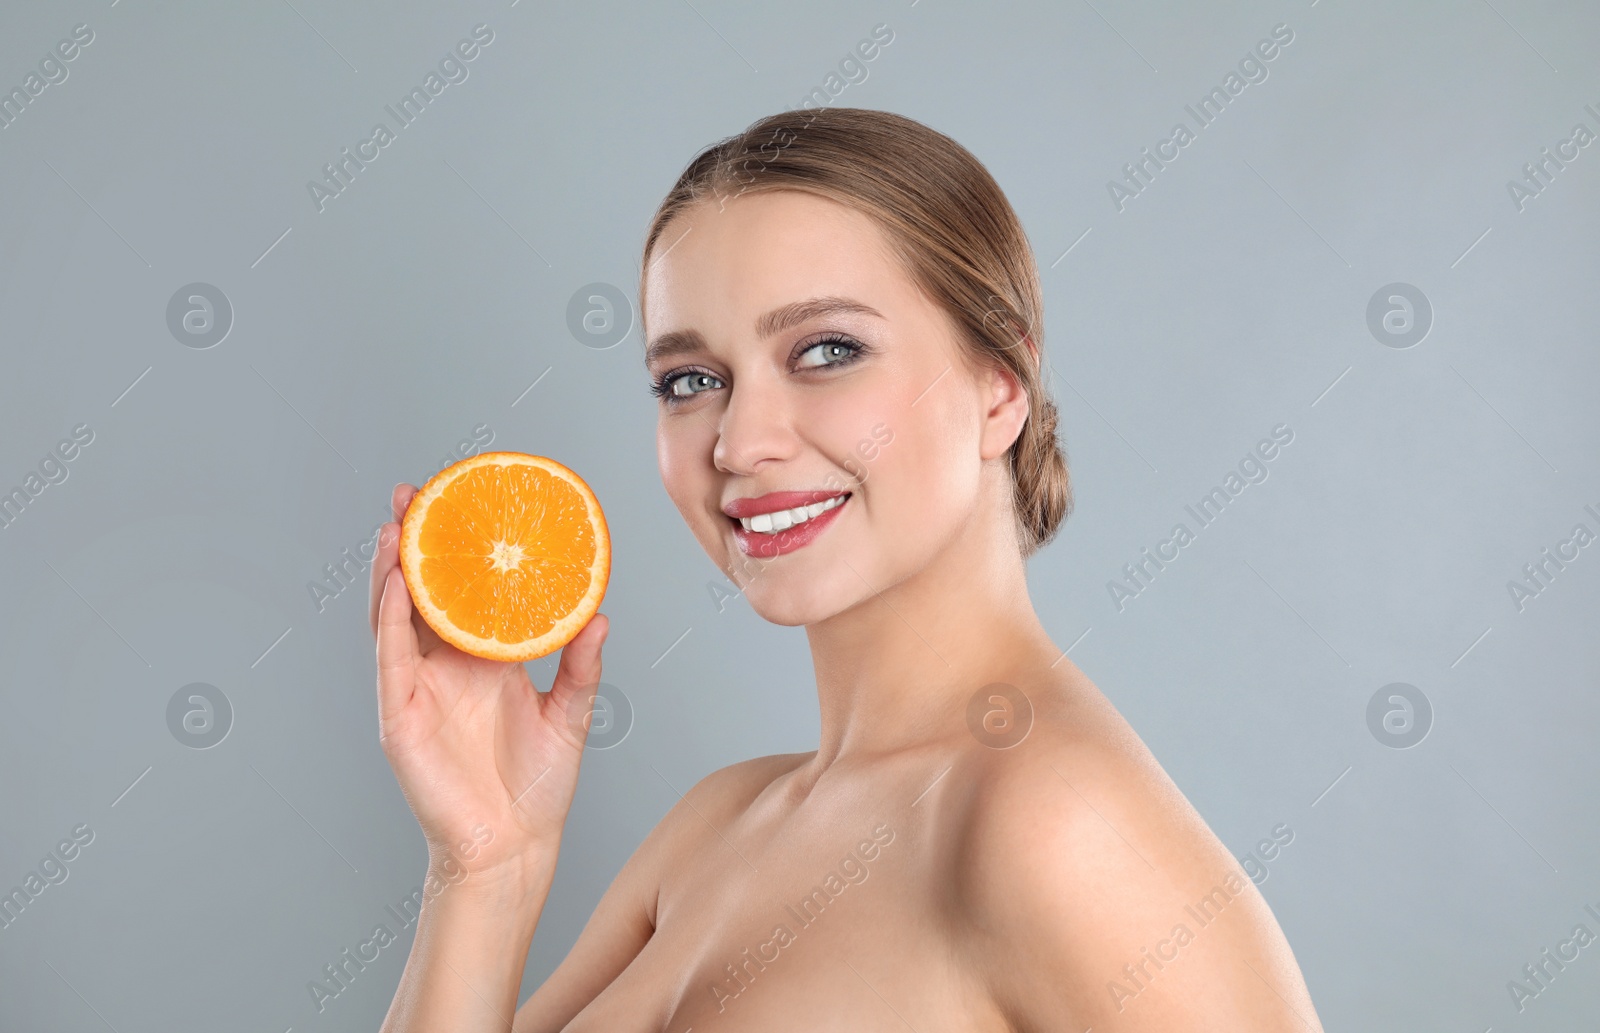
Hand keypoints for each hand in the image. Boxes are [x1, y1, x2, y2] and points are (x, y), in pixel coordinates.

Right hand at [369, 482, 609, 884]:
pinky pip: (390, 657)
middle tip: (414, 492)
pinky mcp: (398, 714)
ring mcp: (417, 687)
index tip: (464, 502)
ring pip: (396, 615)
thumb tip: (601, 613)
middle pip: (422, 590)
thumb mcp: (570, 713)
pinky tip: (394, 584)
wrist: (514, 845)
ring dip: (392, 569)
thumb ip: (581, 664)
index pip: (466, 591)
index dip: (460, 549)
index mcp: (485, 658)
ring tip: (395, 524)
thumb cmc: (537, 785)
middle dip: (414, 541)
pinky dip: (389, 618)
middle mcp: (446, 665)